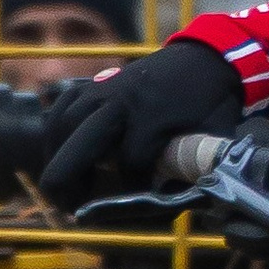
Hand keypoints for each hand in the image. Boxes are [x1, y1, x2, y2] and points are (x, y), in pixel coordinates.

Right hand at [35, 38, 245, 209]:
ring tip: (68, 191)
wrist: (205, 57)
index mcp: (152, 116)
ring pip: (62, 128)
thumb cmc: (211, 103)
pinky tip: (61, 156)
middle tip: (71, 211)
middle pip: (78, 146)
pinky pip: (60, 111)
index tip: (137, 205)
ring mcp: (101, 89)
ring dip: (58, 162)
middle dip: (69, 185)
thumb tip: (166, 207)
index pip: (130, 165)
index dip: (131, 192)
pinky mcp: (92, 84)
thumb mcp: (213, 138)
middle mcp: (119, 101)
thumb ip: (191, 171)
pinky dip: (55, 135)